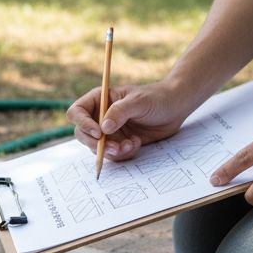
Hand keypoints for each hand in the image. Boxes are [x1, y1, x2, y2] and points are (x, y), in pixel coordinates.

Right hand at [68, 80, 194, 160]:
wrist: (175, 108)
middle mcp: (100, 116)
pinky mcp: (119, 143)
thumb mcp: (138, 102)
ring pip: (97, 148)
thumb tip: (103, 128)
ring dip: (112, 151)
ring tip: (131, 145)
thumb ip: (120, 112)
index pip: (77, 112)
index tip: (99, 132)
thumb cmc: (156, 98)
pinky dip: (123, 154)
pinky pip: (112, 155)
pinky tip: (136, 144)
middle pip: (82, 134)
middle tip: (115, 148)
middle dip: (97, 144)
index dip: (83, 123)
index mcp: (99, 99)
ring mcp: (109, 131)